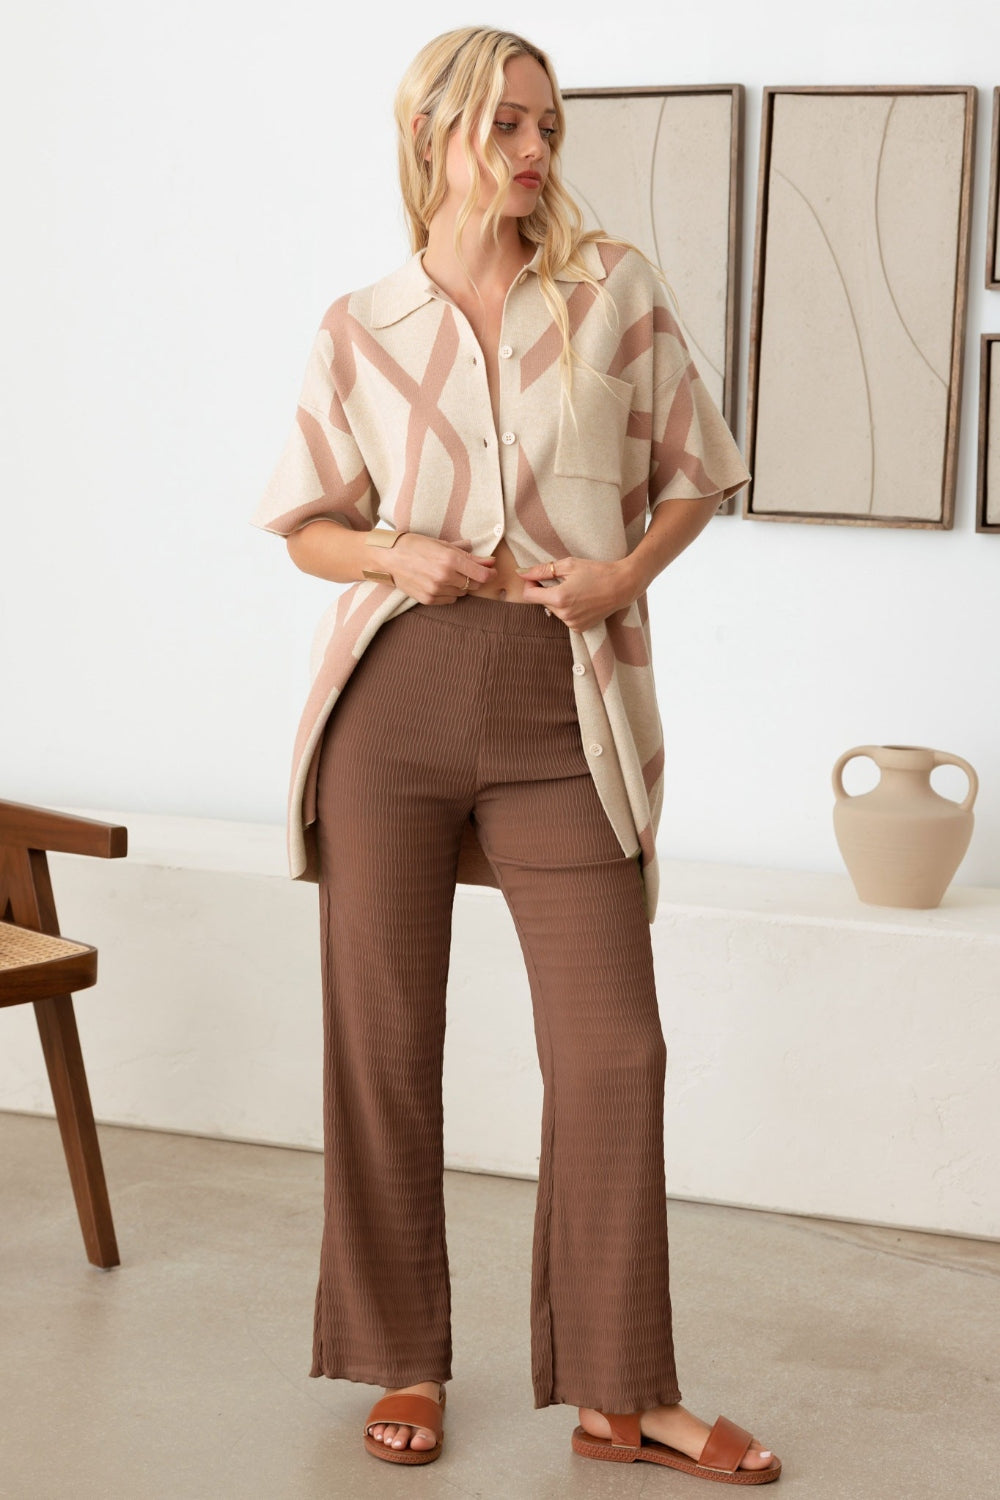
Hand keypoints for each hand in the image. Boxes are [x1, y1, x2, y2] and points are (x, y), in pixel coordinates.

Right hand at [387, 533, 495, 603]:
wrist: (388, 557)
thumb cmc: (415, 546)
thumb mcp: (443, 544)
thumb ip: (469, 556)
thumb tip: (490, 562)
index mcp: (450, 559)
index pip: (482, 574)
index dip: (490, 573)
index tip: (491, 571)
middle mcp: (444, 576)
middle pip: (473, 584)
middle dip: (473, 578)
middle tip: (463, 569)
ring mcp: (436, 590)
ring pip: (462, 593)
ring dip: (460, 585)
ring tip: (445, 574)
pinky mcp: (428, 599)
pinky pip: (450, 600)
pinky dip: (449, 592)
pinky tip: (438, 582)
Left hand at [517, 556, 636, 631]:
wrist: (622, 586)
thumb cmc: (597, 571)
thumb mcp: (569, 565)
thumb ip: (542, 570)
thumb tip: (520, 572)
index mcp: (559, 598)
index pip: (529, 595)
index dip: (530, 583)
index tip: (539, 576)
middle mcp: (564, 615)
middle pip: (541, 602)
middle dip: (546, 591)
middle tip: (564, 580)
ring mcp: (572, 624)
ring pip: (553, 610)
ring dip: (558, 600)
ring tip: (576, 590)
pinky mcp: (580, 628)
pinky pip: (565, 617)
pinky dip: (568, 609)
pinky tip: (581, 600)